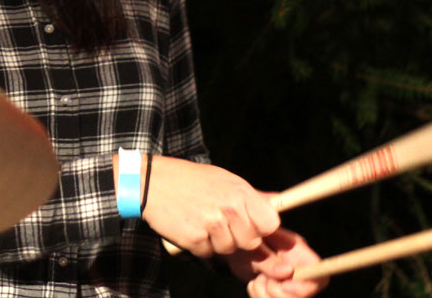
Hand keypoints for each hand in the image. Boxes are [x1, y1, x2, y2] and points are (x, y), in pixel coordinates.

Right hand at [139, 156, 279, 256]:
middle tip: (221, 222)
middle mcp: (229, 208)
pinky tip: (192, 227)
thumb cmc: (191, 180)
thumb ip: (251, 195)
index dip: (261, 228)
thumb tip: (278, 201)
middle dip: (239, 238)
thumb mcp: (224, 179)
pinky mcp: (195, 239)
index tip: (250, 224)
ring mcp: (212, 224)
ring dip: (218, 242)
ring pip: (229, 249)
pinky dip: (201, 246)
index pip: (270, 223)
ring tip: (204, 221)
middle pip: (251, 242)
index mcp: (240, 191)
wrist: (153, 182)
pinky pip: (208, 253)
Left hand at [225, 228, 327, 297]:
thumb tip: (289, 272)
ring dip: (265, 295)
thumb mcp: (254, 248)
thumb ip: (270, 260)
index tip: (285, 286)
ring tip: (258, 279)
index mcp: (299, 252)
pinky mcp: (277, 292)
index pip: (320, 274)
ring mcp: (288, 283)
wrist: (235, 245)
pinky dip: (259, 296)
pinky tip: (255, 284)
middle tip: (264, 279)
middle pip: (303, 296)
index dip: (307, 287)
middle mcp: (298, 269)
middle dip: (279, 293)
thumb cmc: (246, 241)